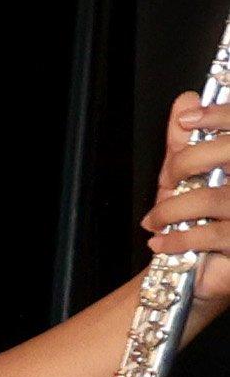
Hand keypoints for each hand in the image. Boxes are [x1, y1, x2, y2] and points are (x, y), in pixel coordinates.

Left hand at [151, 94, 228, 334]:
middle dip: (188, 161)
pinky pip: (212, 234)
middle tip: (168, 180)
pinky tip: (161, 242)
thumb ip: (188, 141)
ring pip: (215, 196)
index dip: (221, 115)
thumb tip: (186, 103)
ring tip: (155, 221)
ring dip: (172, 209)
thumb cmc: (198, 220)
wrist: (196, 273)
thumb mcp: (188, 177)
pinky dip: (177, 238)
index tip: (189, 118)